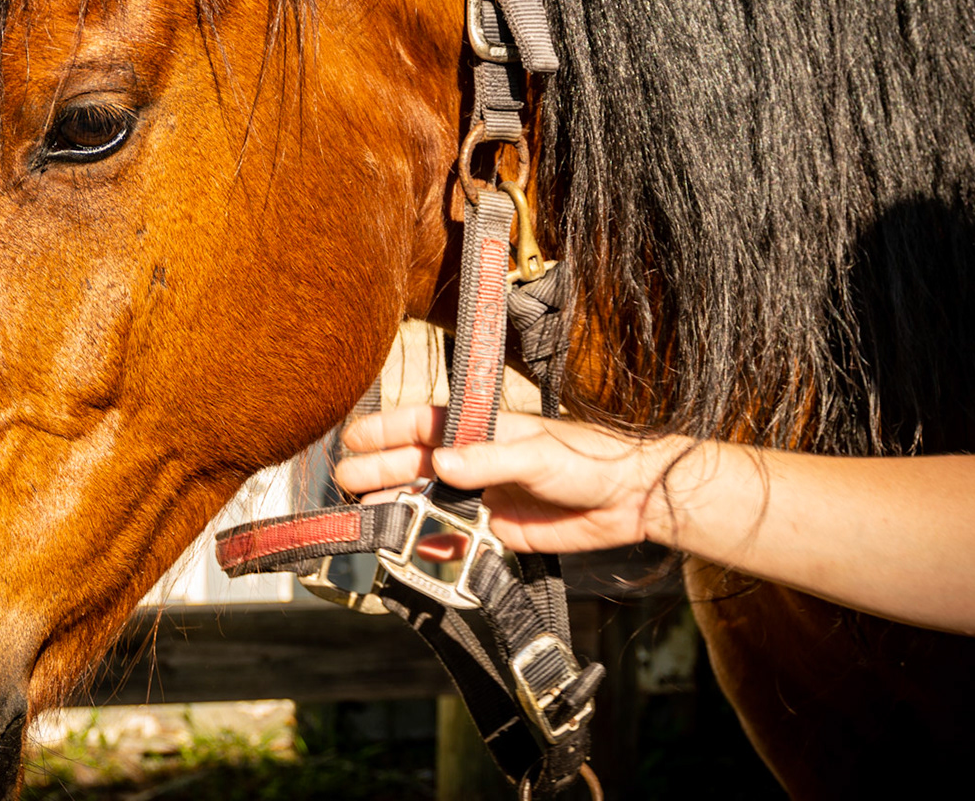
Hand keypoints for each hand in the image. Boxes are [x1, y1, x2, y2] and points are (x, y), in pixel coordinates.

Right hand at [333, 404, 694, 554]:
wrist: (630, 498)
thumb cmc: (588, 457)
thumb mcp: (536, 453)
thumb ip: (489, 460)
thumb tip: (440, 463)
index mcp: (481, 429)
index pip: (422, 424)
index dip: (386, 429)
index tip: (352, 438)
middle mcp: (475, 460)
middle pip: (415, 464)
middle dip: (379, 470)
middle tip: (344, 481)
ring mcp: (482, 496)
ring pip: (427, 501)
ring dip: (398, 507)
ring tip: (364, 516)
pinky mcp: (496, 531)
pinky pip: (454, 539)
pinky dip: (433, 545)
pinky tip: (413, 550)